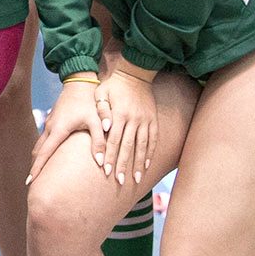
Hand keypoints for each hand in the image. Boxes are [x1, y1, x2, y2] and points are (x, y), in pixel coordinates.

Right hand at [31, 77, 106, 181]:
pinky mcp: (52, 121)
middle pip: (38, 152)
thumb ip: (100, 141)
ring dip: (38, 159)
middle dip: (34, 167)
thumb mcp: (97, 120)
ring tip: (38, 173)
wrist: (80, 81)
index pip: (44, 154)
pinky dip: (43, 150)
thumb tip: (103, 163)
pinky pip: (45, 139)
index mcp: (59, 130)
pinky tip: (49, 156)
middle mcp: (50, 128)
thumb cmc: (90, 101)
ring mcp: (49, 123)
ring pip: (40, 145)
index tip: (30, 182)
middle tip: (32, 183)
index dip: (37, 168)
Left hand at [95, 68, 158, 185]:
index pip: (113, 140)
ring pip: (142, 146)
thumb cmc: (113, 85)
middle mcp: (134, 119)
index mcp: (120, 114)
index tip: (107, 171)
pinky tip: (147, 165)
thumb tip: (105, 128)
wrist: (135, 73)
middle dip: (123, 165)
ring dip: (138, 164)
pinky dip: (150, 152)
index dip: (110, 156)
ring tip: (137, 180)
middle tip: (119, 181)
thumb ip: (102, 111)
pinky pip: (153, 139)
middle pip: (127, 147)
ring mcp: (145, 120)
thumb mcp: (101, 93)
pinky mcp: (153, 120)